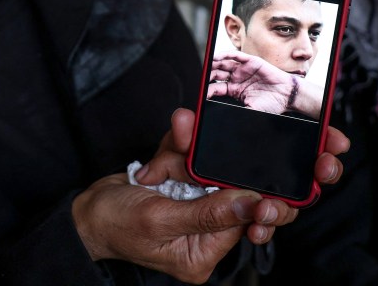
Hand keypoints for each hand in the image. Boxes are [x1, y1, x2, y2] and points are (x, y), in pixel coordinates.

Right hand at [72, 109, 349, 282]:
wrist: (83, 214)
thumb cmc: (115, 224)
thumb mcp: (160, 220)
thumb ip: (208, 213)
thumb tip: (255, 203)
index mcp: (207, 251)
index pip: (253, 221)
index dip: (275, 198)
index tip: (294, 177)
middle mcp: (208, 227)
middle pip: (243, 190)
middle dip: (240, 160)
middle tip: (275, 143)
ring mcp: (197, 201)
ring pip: (216, 164)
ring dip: (193, 147)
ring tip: (182, 125)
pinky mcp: (186, 180)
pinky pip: (194, 155)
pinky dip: (181, 142)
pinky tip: (177, 125)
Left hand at [209, 51, 309, 114]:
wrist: (287, 95)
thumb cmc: (271, 104)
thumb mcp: (250, 110)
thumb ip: (238, 110)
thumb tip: (224, 118)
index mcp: (234, 90)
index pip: (216, 88)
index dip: (208, 89)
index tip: (201, 93)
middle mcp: (237, 78)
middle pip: (217, 74)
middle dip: (208, 74)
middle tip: (201, 77)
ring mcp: (243, 69)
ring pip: (224, 63)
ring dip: (214, 63)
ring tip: (206, 64)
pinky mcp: (251, 61)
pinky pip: (236, 56)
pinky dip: (225, 55)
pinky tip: (217, 57)